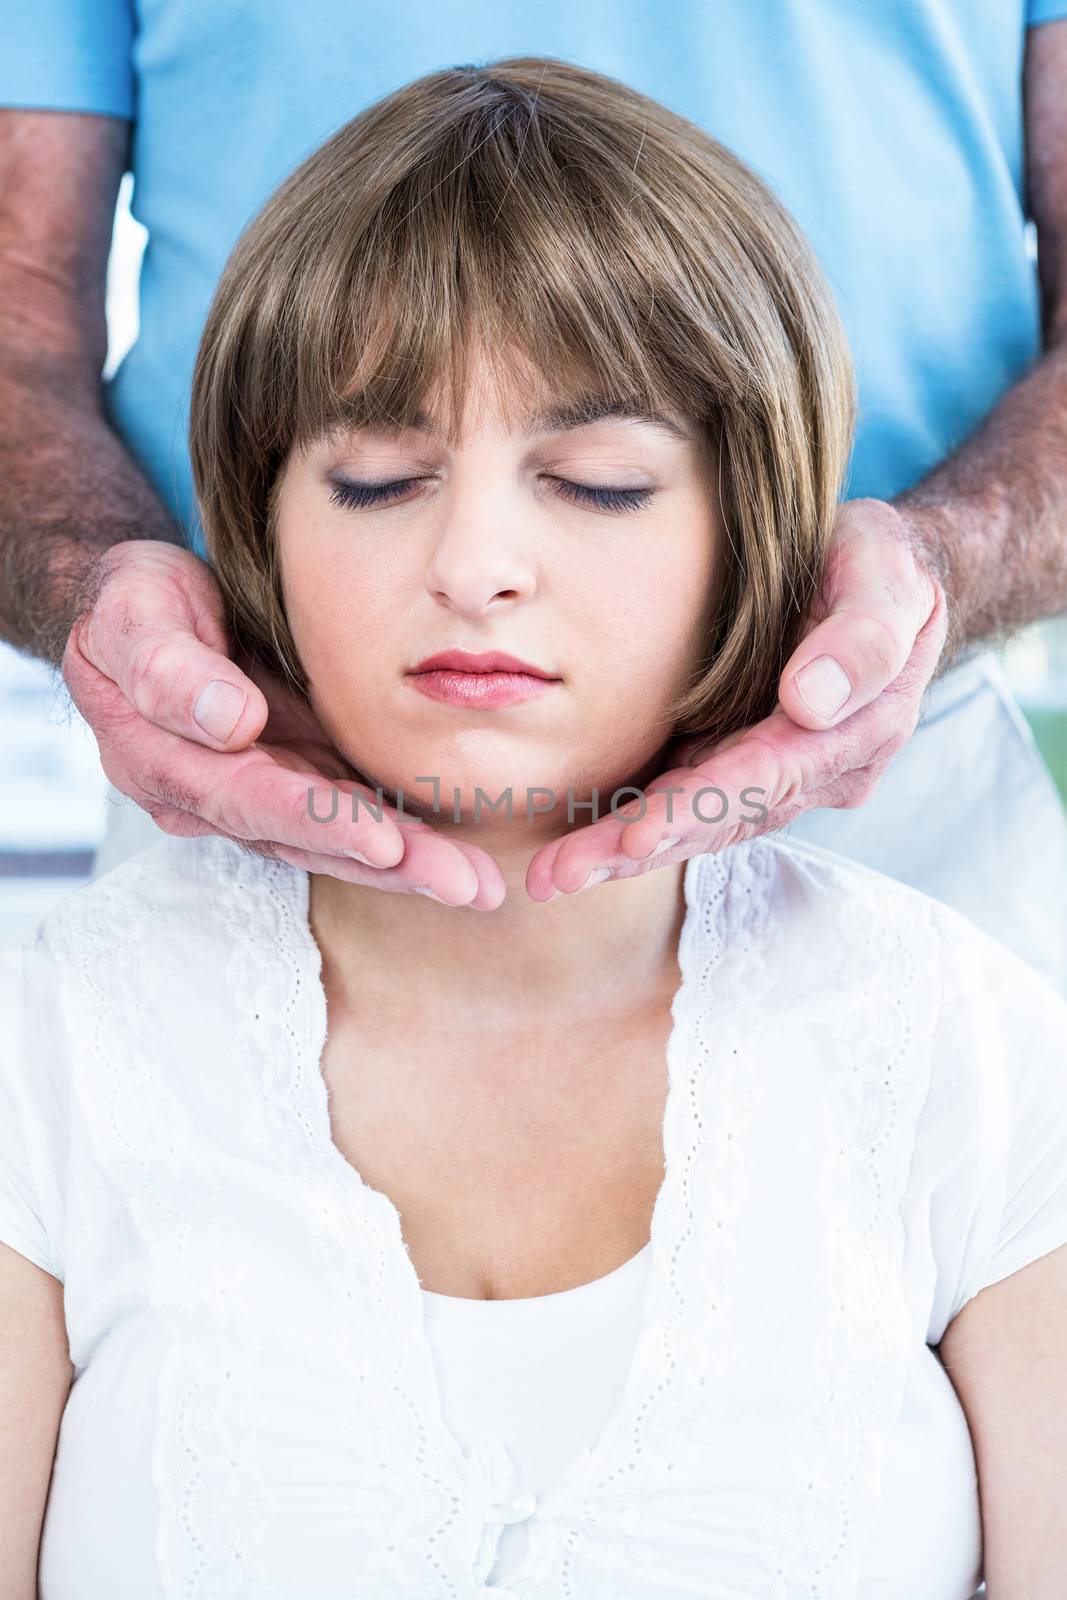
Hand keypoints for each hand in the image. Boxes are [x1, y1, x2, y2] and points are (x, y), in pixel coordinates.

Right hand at [62, 540, 505, 907]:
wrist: (147, 609)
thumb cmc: (137, 605)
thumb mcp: (132, 612)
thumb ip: (167, 668)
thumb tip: (230, 721)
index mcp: (166, 766)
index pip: (248, 801)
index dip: (314, 822)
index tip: (382, 841)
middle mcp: (218, 798)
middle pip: (307, 840)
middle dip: (390, 866)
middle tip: (466, 885)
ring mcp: (264, 793)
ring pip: (340, 841)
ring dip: (412, 866)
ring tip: (480, 885)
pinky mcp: (301, 778)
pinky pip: (359, 815)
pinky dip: (410, 837)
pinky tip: (463, 854)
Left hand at [524, 498, 948, 897]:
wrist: (881, 579)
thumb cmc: (881, 566)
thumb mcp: (889, 578)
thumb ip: (863, 639)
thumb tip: (812, 702)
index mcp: (854, 737)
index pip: (766, 778)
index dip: (700, 806)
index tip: (636, 834)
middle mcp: (813, 774)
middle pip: (717, 818)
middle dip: (635, 848)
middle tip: (558, 876)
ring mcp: (772, 777)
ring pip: (693, 822)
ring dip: (619, 850)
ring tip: (551, 874)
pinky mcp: (736, 764)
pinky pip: (681, 802)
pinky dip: (627, 826)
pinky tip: (572, 849)